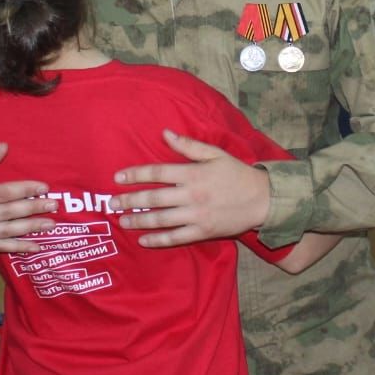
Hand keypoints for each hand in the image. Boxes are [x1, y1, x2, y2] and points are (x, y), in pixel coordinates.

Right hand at [0, 144, 58, 251]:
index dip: (24, 190)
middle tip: (54, 205)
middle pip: (8, 213)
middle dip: (33, 209)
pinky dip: (17, 247)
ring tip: (50, 224)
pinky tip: (35, 247)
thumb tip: (5, 147)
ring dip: (30, 229)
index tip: (44, 187)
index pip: (2, 193)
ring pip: (6, 232)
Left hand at [111, 130, 271, 247]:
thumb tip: (165, 134)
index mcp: (193, 173)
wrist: (262, 200)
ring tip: (123, 221)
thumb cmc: (237, 174)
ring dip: (139, 220)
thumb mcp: (215, 154)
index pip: (158, 172)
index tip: (118, 178)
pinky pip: (176, 237)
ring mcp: (197, 215)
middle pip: (154, 197)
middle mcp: (192, 194)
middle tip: (111, 203)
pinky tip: (144, 240)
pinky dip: (158, 240)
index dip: (136, 174)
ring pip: (161, 219)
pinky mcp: (203, 231)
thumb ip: (189, 146)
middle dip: (130, 200)